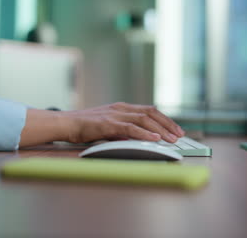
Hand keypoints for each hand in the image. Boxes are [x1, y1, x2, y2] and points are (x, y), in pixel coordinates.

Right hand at [61, 102, 184, 143]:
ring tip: (172, 139)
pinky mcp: (108, 124)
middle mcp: (121, 108)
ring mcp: (114, 114)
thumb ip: (122, 130)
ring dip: (160, 129)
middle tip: (180, 135)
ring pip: (144, 119)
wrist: (66, 123)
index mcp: (121, 107)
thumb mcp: (108, 127)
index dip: (165, 119)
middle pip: (151, 113)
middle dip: (168, 124)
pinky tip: (155, 138)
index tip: (176, 129)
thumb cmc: (85, 127)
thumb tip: (137, 138)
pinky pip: (130, 128)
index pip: (149, 110)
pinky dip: (144, 133)